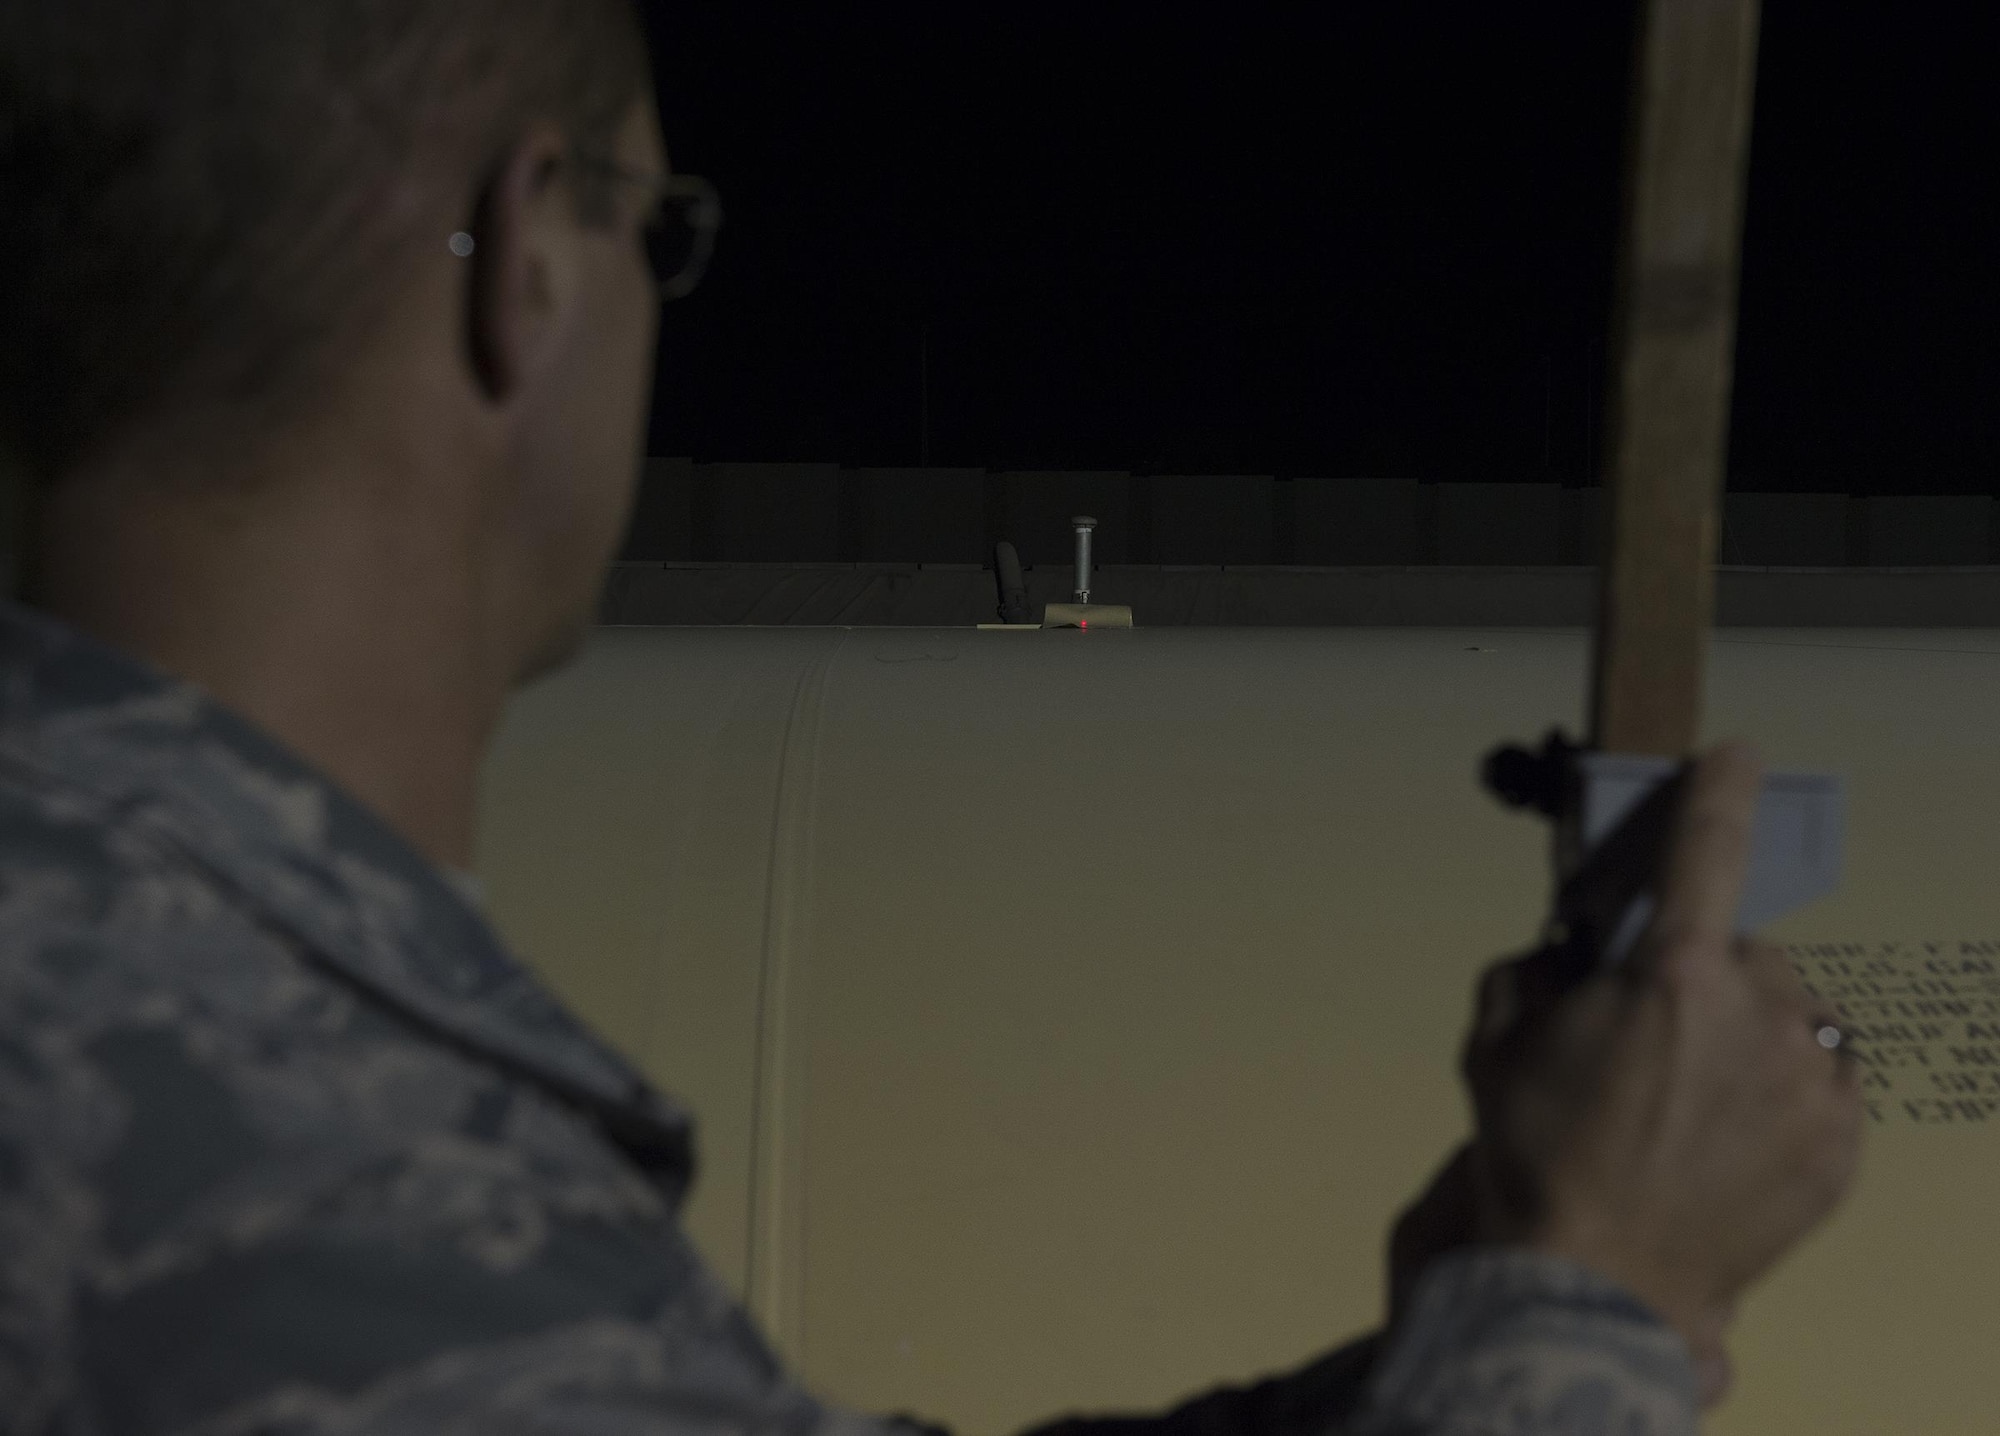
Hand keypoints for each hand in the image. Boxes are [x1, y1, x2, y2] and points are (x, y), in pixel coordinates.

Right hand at [1458, 741, 1862, 1392]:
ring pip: (1794, 1015)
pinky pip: (1825, 1082)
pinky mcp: (1842, 1146)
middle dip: (1705, 973)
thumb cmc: (1536, 1163)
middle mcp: (1757, 1014)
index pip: (1707, 850)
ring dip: (1752, 1031)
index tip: (1736, 755)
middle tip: (1655, 1035)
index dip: (1720, 790)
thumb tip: (1559, 956)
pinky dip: (1787, 1090)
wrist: (1596, 1288)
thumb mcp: (1491, 1048)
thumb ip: (1525, 975)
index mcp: (1669, 975)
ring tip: (1698, 1097)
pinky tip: (1732, 1134)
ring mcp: (1810, 1083)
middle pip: (1745, 949)